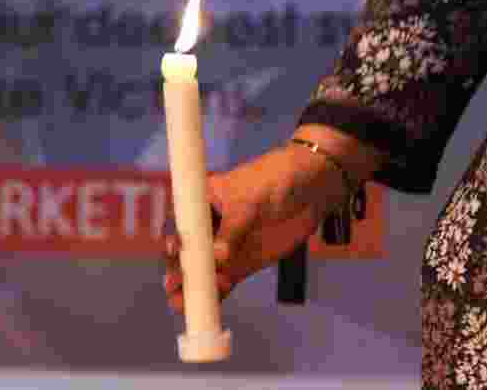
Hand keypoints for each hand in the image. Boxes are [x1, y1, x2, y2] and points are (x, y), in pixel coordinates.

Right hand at [162, 149, 320, 312]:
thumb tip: (218, 257)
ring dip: (193, 287)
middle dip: (178, 269)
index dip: (175, 238)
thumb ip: (232, 229)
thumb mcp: (248, 200)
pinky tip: (207, 306)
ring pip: (204, 270)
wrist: (313, 186)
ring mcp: (228, 246)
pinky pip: (225, 280)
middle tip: (173, 285)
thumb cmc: (274, 179)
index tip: (175, 250)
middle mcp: (211, 227)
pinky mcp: (245, 262)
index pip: (182, 223)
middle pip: (188, 251)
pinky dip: (216, 294)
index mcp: (204, 202)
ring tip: (181, 304)